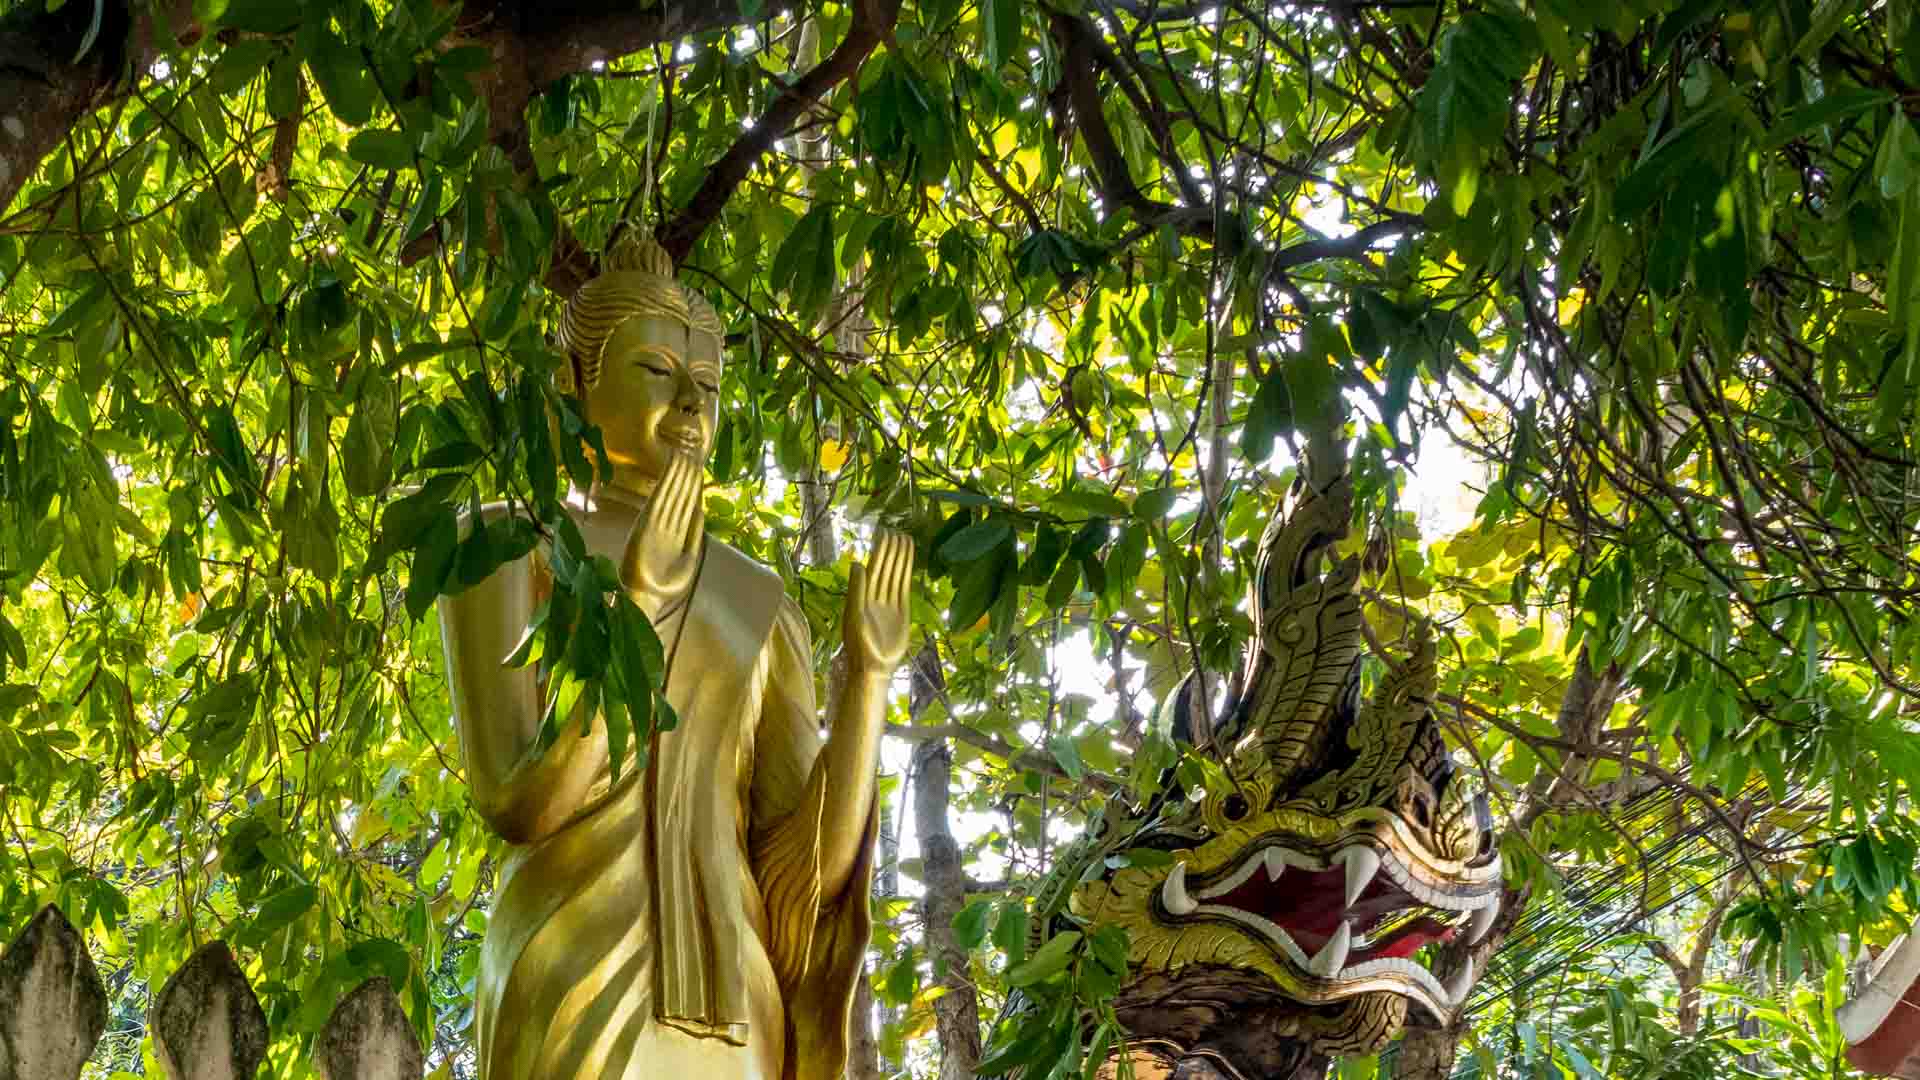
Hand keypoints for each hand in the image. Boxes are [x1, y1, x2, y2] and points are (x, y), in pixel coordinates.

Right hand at [620, 451, 704, 611]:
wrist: (647, 598)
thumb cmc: (666, 584)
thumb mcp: (688, 558)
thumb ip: (693, 535)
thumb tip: (701, 511)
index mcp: (676, 532)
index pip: (687, 503)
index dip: (693, 484)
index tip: (700, 465)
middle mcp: (666, 524)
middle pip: (680, 493)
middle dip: (687, 472)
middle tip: (694, 448)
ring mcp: (656, 523)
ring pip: (672, 492)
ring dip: (679, 471)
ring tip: (686, 451)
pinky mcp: (646, 524)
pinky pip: (660, 499)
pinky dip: (666, 482)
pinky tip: (673, 468)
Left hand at [845, 530, 912, 675]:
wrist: (873, 666)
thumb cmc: (859, 644)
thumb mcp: (854, 615)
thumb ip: (857, 590)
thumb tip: (857, 564)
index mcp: (862, 594)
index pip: (873, 567)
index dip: (879, 550)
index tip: (885, 533)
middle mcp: (875, 595)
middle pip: (885, 567)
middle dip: (891, 550)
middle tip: (898, 531)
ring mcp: (889, 602)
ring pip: (895, 575)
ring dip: (900, 558)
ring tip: (907, 540)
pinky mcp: (901, 611)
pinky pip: (904, 588)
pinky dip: (907, 574)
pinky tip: (910, 562)